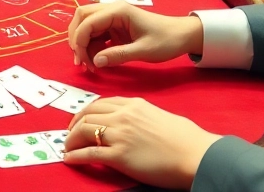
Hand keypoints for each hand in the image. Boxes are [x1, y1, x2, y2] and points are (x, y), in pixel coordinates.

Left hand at [65, 97, 220, 189]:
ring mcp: (120, 135)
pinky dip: (76, 156)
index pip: (100, 103)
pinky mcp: (119, 156)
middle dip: (74, 125)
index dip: (85, 112)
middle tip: (70, 134)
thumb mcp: (159, 115)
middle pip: (87, 115)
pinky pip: (89, 153)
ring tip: (68, 148)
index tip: (80, 120)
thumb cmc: (185, 138)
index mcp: (133, 104)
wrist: (195, 154)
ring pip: (84, 131)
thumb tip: (133, 123)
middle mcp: (123, 116)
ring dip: (71, 140)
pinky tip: (70, 159)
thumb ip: (141, 115)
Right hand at [67, 1, 201, 69]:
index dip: (79, 41)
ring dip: (83, 44)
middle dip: (77, 39)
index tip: (83, 61)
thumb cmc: (166, 40)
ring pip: (87, 26)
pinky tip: (97, 61)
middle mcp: (112, 10)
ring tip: (90, 65)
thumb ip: (118, 55)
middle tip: (81, 61)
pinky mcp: (115, 27)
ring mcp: (113, 18)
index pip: (87, 22)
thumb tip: (95, 62)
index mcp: (118, 11)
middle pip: (82, 18)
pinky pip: (96, 33)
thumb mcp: (144, 51)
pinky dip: (92, 46)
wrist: (183, 36)